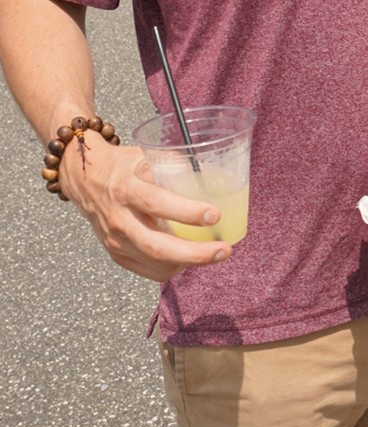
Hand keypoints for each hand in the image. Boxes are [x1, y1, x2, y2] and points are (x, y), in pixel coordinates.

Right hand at [55, 131, 234, 280]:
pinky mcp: (116, 254)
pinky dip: (173, 268)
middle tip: (224, 250)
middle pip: (156, 246)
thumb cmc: (122, 166)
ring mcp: (115, 240)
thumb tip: (220, 177)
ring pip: (155, 263)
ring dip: (190, 262)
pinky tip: (188, 258)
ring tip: (214, 254)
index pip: (156, 202)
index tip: (214, 214)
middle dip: (195, 253)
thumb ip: (179, 166)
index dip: (187, 212)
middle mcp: (118, 218)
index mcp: (125, 188)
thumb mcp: (147, 156)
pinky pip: (149, 271)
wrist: (85, 179)